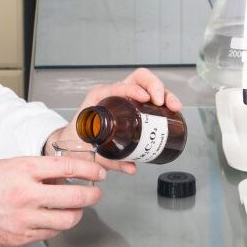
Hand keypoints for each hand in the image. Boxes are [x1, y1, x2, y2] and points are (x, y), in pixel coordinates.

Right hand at [0, 156, 104, 246]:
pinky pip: (51, 234)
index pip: (68, 167)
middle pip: (75, 197)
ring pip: (67, 219)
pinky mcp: (22, 238)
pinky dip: (57, 226)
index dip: (89, 169)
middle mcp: (27, 195)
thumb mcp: (8, 166)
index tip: (99, 172)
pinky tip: (53, 219)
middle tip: (96, 194)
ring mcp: (25, 219)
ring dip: (77, 213)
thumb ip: (36, 170)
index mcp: (24, 170)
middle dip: (92, 196)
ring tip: (75, 208)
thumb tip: (63, 176)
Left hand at [44, 67, 181, 174]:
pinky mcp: (134, 105)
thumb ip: (110, 161)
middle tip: (162, 101)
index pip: (118, 86)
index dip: (132, 90)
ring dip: (164, 93)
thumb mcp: (90, 151)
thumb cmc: (77, 141)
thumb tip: (132, 167)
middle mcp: (114, 93)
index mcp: (99, 98)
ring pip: (148, 86)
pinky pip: (151, 97)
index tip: (143, 99)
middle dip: (154, 86)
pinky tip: (172, 110)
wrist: (73, 142)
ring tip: (173, 106)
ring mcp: (125, 97)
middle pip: (138, 79)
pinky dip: (164, 101)